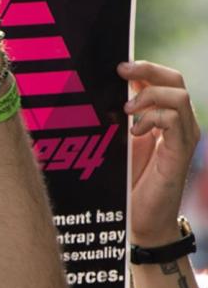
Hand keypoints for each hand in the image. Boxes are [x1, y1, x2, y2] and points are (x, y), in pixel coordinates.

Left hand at [120, 62, 199, 246]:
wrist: (143, 222)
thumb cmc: (129, 185)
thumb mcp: (121, 145)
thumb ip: (120, 121)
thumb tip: (102, 94)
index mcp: (165, 118)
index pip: (163, 80)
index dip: (144, 68)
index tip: (118, 65)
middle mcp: (180, 123)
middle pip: (174, 80)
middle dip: (148, 69)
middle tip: (122, 71)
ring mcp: (184, 137)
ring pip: (179, 95)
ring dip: (150, 95)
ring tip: (127, 110)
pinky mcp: (181, 152)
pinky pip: (175, 120)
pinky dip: (153, 118)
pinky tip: (135, 132)